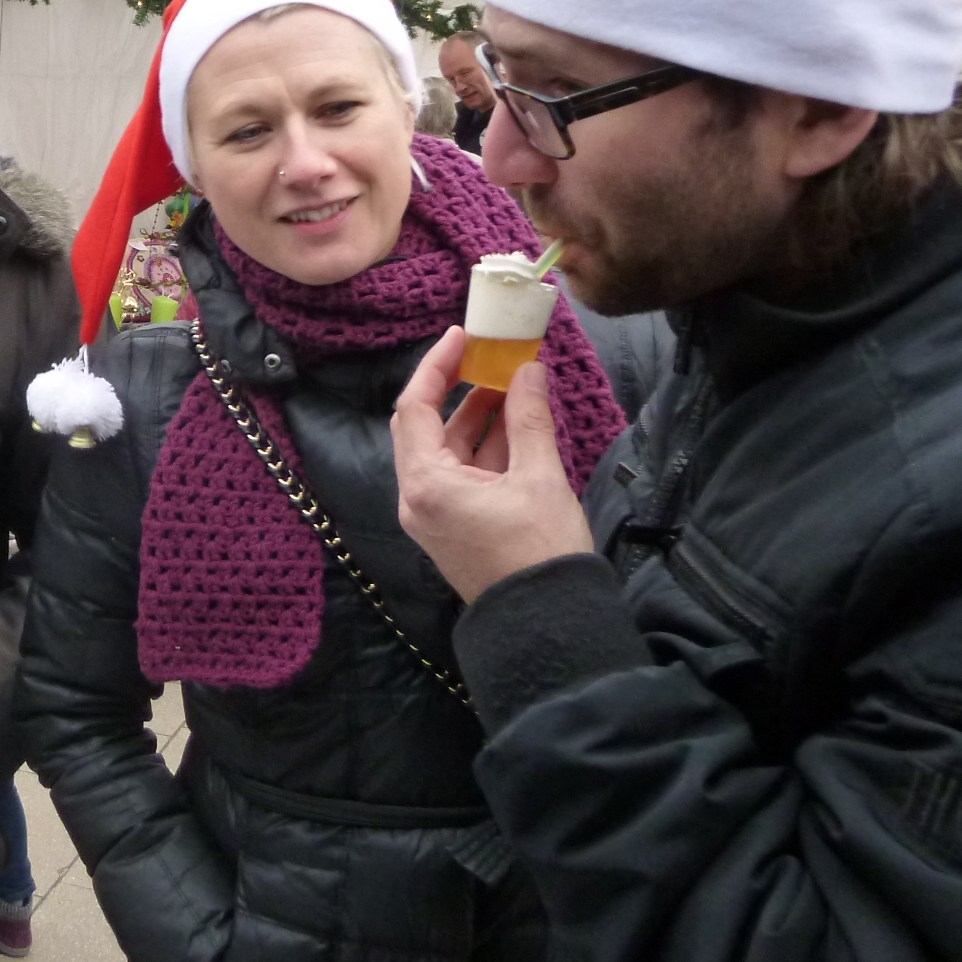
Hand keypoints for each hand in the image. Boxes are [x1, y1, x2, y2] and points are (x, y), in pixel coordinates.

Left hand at [390, 328, 594, 603]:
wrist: (547, 624)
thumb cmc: (540, 552)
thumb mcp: (539, 478)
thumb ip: (528, 419)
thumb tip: (528, 369)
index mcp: (426, 484)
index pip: (414, 408)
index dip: (437, 367)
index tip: (462, 336)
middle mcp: (418, 499)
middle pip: (424, 427)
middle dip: (457, 389)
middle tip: (490, 357)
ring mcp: (433, 515)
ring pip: (446, 451)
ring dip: (476, 417)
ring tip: (514, 383)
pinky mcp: (454, 527)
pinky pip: (460, 474)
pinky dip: (484, 447)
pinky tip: (515, 423)